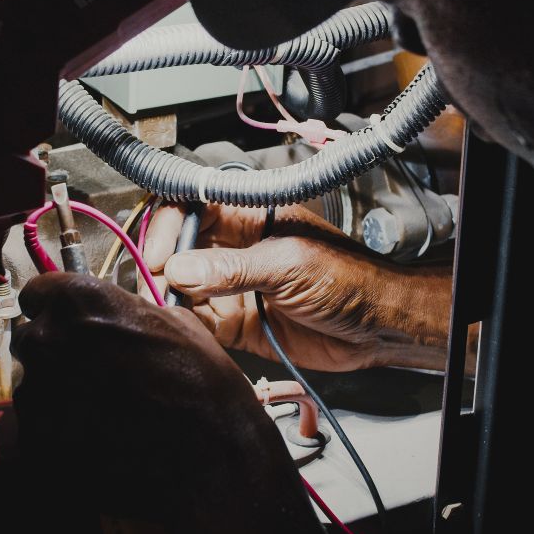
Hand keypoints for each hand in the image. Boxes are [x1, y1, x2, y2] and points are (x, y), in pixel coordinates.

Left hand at [12, 272, 325, 533]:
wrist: (208, 458)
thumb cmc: (200, 389)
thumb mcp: (176, 324)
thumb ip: (128, 312)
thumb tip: (120, 317)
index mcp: (78, 302)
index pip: (37, 293)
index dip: (55, 309)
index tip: (68, 324)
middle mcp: (48, 342)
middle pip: (34, 341)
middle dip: (59, 355)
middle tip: (97, 375)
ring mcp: (38, 395)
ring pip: (35, 387)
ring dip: (60, 396)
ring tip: (104, 413)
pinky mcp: (37, 442)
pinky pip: (38, 429)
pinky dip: (60, 433)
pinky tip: (98, 438)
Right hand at [143, 203, 452, 371]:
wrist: (377, 327)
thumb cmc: (349, 279)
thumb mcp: (289, 265)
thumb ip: (233, 269)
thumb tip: (180, 269)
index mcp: (250, 217)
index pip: (193, 206)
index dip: (169, 225)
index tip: (159, 255)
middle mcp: (236, 248)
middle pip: (179, 246)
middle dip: (161, 264)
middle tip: (156, 285)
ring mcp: (233, 285)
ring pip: (182, 285)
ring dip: (170, 297)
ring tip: (168, 307)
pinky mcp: (235, 321)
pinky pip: (198, 321)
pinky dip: (186, 324)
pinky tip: (184, 326)